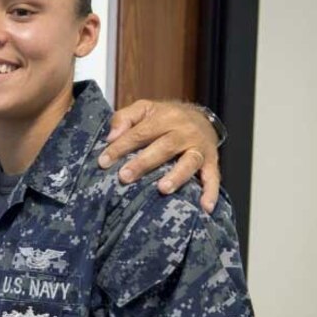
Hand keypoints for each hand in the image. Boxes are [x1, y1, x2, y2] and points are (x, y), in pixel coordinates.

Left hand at [98, 100, 220, 211]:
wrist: (203, 118)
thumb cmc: (165, 117)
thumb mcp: (144, 109)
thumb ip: (124, 118)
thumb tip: (111, 137)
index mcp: (165, 117)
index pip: (140, 132)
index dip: (121, 147)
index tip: (103, 162)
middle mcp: (185, 131)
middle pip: (164, 147)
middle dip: (144, 163)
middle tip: (125, 177)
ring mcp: (200, 147)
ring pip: (190, 161)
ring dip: (177, 176)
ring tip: (162, 189)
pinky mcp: (212, 162)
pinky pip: (213, 177)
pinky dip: (210, 192)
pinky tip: (204, 207)